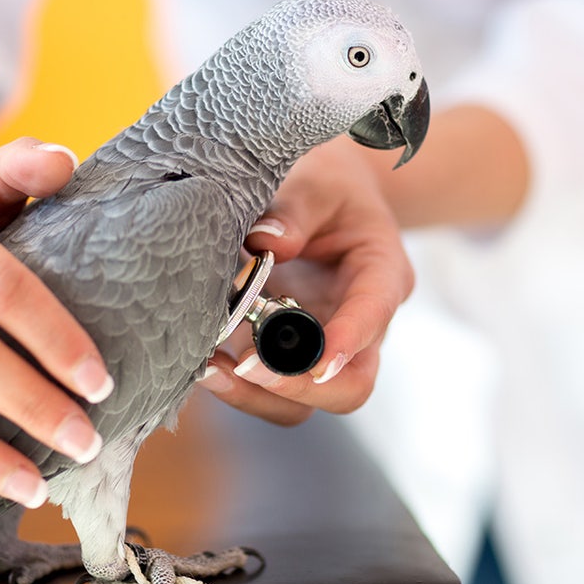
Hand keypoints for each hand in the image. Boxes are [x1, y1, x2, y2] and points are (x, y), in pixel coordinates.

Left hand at [197, 137, 413, 424]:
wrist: (323, 193)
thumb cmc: (326, 184)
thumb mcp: (318, 181)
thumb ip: (295, 208)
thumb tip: (266, 243)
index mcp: (381, 274)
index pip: (375, 314)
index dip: (348, 340)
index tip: (316, 358)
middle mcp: (358, 324)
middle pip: (350, 385)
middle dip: (299, 385)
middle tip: (246, 365)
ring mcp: (321, 346)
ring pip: (305, 402)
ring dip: (257, 395)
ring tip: (210, 369)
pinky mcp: (283, 354)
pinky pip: (267, 389)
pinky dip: (236, 385)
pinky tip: (202, 363)